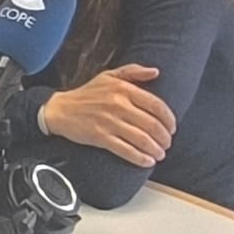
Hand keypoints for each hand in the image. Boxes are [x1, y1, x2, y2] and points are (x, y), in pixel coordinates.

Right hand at [41, 65, 176, 168]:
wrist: (60, 109)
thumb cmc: (87, 93)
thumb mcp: (109, 76)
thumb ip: (134, 71)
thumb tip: (156, 72)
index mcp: (123, 89)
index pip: (156, 105)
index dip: (169, 119)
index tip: (172, 128)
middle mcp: (118, 105)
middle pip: (152, 125)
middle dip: (164, 138)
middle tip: (167, 144)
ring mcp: (109, 122)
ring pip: (141, 139)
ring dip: (155, 150)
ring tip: (160, 154)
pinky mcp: (100, 137)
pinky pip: (126, 150)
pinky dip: (140, 158)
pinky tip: (147, 162)